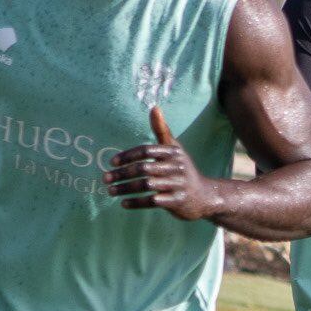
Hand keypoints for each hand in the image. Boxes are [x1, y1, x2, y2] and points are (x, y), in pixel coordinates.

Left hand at [103, 107, 223, 218]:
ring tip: (110, 191)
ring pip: (146, 185)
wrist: (204, 196)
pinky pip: (152, 201)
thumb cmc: (183, 170)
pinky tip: (124, 203)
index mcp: (173, 153)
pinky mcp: (177, 201)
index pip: (146, 150)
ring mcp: (177, 184)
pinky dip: (136, 202)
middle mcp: (176, 167)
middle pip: (143, 168)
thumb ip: (162, 130)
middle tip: (105, 178)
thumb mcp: (175, 149)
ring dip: (125, 188)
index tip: (112, 162)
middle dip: (122, 173)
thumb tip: (154, 107)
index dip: (128, 156)